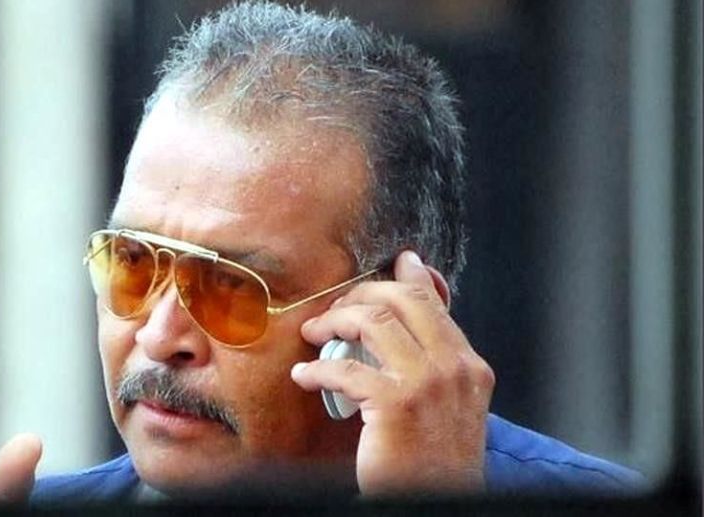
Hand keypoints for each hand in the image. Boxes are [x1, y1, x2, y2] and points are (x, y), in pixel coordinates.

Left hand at [290, 251, 493, 495]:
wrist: (436, 506)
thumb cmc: (434, 463)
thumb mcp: (450, 407)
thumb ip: (432, 366)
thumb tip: (397, 330)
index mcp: (469, 366)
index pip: (433, 303)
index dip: (410, 277)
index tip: (397, 260)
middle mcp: (454, 368)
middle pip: (402, 300)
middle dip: (361, 294)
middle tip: (335, 309)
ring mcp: (427, 384)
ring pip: (373, 321)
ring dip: (335, 320)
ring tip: (315, 334)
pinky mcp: (396, 406)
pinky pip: (345, 368)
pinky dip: (316, 369)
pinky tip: (304, 375)